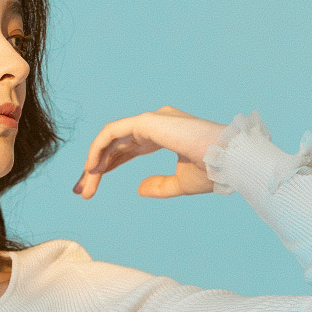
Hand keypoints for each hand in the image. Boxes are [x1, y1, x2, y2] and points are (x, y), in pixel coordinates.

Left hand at [72, 106, 225, 199]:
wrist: (230, 163)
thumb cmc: (214, 171)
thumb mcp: (181, 183)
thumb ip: (160, 185)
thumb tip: (139, 189)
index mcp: (165, 135)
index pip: (127, 149)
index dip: (108, 166)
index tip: (91, 188)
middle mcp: (157, 124)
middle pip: (116, 145)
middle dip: (96, 168)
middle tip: (81, 192)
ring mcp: (152, 120)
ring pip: (112, 139)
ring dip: (94, 163)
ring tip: (84, 186)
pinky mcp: (149, 121)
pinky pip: (113, 132)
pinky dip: (99, 148)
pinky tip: (91, 168)